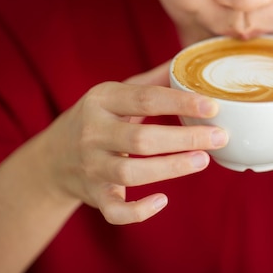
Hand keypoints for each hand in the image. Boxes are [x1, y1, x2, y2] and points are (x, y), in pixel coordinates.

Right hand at [39, 62, 227, 223]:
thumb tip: (186, 62)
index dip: (181, 102)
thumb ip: (151, 82)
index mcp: (101, 100)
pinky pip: (115, 210)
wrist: (53, 158)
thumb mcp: (115, 95)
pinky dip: (137, 211)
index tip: (213, 106)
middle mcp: (93, 133)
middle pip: (140, 138)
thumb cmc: (98, 120)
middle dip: (184, 138)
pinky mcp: (95, 195)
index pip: (145, 98)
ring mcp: (92, 166)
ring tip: (203, 160)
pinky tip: (162, 201)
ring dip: (171, 168)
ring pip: (130, 173)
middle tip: (219, 136)